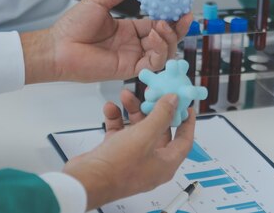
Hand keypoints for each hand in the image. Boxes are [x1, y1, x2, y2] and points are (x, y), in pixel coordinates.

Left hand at [21, 0, 192, 83]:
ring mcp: (133, 57)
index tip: (180, 3)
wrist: (58, 46)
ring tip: (165, 24)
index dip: (171, 15)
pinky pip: (153, 62)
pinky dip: (160, 50)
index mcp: (129, 29)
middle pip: (165, 38)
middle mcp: (134, 44)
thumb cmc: (72, 26)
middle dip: (178, 27)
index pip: (157, 23)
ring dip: (170, 37)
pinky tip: (156, 36)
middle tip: (186, 15)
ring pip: (164, 51)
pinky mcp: (130, 69)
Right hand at [63, 93, 194, 209]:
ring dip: (132, 111)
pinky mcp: (115, 154)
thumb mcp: (144, 135)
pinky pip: (120, 133)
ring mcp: (133, 158)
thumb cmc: (117, 167)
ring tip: (126, 95)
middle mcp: (151, 162)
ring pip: (138, 129)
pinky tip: (111, 108)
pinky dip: (117, 119)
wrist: (86, 180)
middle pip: (159, 131)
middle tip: (153, 94)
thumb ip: (161, 115)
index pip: (184, 141)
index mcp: (165, 163)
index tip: (186, 106)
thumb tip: (173, 101)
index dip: (187, 122)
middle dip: (154, 110)